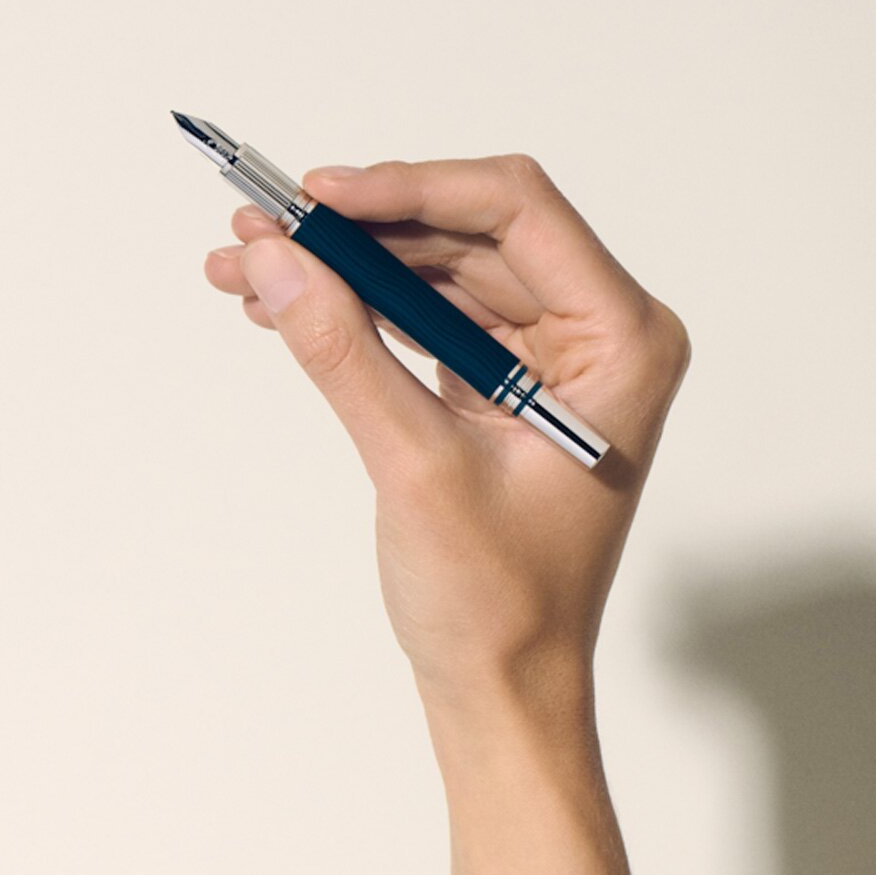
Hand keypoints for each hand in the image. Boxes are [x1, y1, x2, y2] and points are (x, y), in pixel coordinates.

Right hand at [203, 155, 689, 709]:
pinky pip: (430, 321)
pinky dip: (362, 312)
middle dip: (363, 231)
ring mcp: (550, 362)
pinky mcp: (503, 389)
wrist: (505, 685)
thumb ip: (344, 355)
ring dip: (348, 269)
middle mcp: (599, 338)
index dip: (411, 189)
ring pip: (442, 273)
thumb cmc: (498, 604)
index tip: (318, 196)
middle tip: (265, 228)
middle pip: (472, 235)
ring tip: (252, 265)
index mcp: (623, 343)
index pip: (518, 211)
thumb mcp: (417, 469)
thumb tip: (275, 260)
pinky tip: (289, 306)